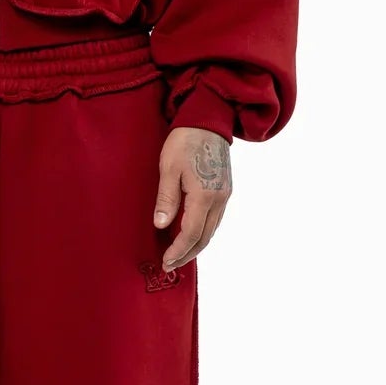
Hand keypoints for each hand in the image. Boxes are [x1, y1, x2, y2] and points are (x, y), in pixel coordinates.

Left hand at [153, 127, 231, 268]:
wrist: (209, 120)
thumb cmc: (185, 141)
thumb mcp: (168, 168)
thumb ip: (166, 199)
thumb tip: (160, 226)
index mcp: (204, 195)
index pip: (191, 234)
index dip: (177, 251)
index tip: (165, 261)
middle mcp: (219, 199)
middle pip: (204, 237)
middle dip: (187, 254)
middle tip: (169, 265)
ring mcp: (225, 195)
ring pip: (212, 230)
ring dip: (196, 246)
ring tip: (179, 255)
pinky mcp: (225, 189)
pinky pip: (216, 219)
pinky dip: (203, 232)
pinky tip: (192, 235)